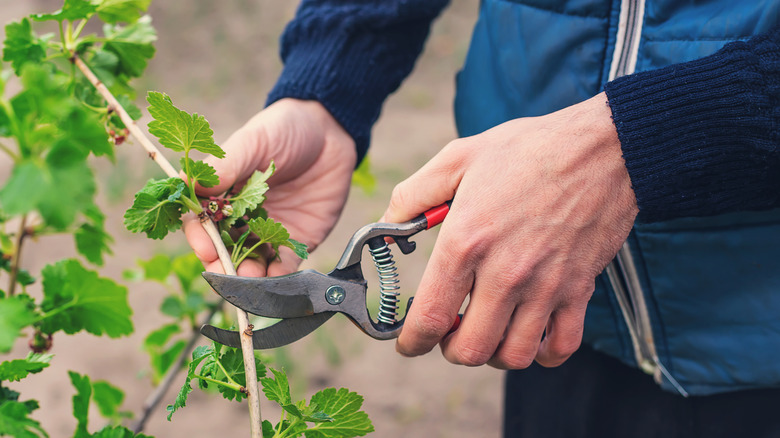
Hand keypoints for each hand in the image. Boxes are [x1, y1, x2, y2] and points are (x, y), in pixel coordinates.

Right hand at [184, 98, 355, 276]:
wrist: (331, 133)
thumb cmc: (284, 130)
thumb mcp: (253, 141)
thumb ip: (226, 164)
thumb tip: (188, 184)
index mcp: (223, 194)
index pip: (201, 223)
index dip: (200, 237)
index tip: (205, 247)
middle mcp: (242, 217)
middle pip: (223, 250)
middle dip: (221, 266)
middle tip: (224, 274)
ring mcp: (269, 231)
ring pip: (251, 263)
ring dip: (248, 277)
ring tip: (249, 281)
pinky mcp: (297, 240)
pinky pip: (284, 265)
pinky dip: (278, 277)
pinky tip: (276, 280)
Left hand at [382, 93, 637, 368]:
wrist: (601, 148)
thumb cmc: (527, 150)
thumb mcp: (457, 158)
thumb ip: (413, 195)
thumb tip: (386, 225)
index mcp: (466, 242)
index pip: (430, 318)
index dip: (412, 341)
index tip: (409, 343)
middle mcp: (505, 273)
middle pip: (469, 350)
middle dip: (450, 349)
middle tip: (449, 331)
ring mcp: (546, 286)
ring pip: (513, 356)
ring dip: (493, 353)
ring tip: (488, 331)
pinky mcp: (579, 290)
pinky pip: (560, 347)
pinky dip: (542, 353)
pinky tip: (529, 333)